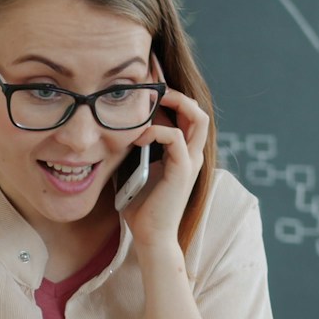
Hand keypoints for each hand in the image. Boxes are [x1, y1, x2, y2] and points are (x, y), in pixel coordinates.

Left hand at [123, 88, 208, 254]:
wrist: (150, 236)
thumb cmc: (142, 206)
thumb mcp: (137, 167)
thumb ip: (137, 147)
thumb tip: (120, 126)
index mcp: (182, 153)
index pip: (185, 115)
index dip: (171, 96)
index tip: (151, 82)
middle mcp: (191, 154)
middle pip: (198, 110)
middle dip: (177, 93)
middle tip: (153, 87)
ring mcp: (190, 161)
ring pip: (197, 117)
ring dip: (175, 104)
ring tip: (152, 102)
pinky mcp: (182, 171)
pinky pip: (176, 137)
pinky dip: (157, 130)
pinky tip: (139, 137)